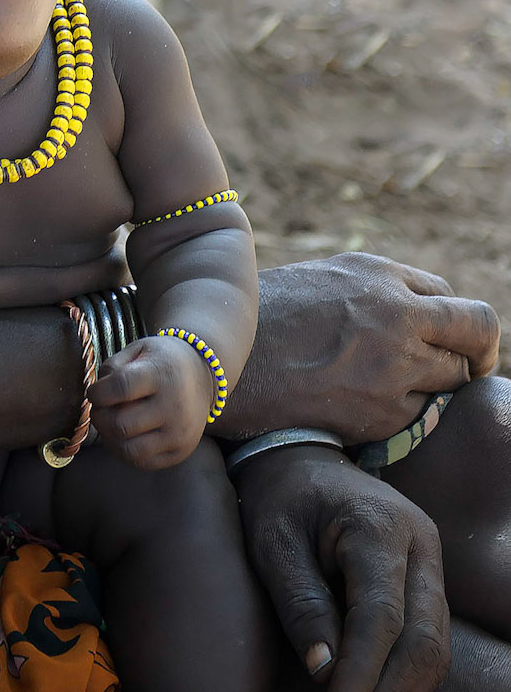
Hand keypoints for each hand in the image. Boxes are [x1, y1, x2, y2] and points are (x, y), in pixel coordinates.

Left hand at [90, 335, 212, 468]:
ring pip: (129, 450)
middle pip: (121, 424)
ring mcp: (179, 433)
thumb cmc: (162, 361)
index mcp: (162, 374)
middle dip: (99, 417)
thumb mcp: (138, 350)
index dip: (97, 393)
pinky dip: (125, 452)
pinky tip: (124, 436)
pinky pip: (143, 462)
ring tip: (110, 423)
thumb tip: (95, 395)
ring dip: (109, 439)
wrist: (203, 375)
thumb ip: (112, 367)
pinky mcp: (181, 451)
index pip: (120, 388)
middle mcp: (174, 406)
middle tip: (100, 409)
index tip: (94, 392)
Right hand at [225, 255, 499, 440]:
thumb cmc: (252, 324)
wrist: (211, 362)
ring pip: (456, 378)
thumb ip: (364, 294)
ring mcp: (393, 359)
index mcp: (374, 272)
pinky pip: (421, 415)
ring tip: (393, 398)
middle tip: (461, 374)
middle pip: (478, 328)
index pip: (448, 296)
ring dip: (436, 390)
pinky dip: (402, 419)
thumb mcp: (315, 284)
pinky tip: (362, 414)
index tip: (443, 347)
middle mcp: (394, 309)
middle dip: (478, 355)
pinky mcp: (382, 408)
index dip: (450, 327)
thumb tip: (407, 317)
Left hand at [236, 446, 449, 691]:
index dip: (362, 675)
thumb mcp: (273, 542)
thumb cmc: (280, 499)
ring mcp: (431, 566)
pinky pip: (427, 646)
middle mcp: (420, 546)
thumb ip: (299, 601)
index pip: (382, 616)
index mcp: (380, 526)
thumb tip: (325, 673)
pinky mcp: (426, 586)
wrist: (300, 460)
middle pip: (422, 641)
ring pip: (433, 651)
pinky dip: (402, 688)